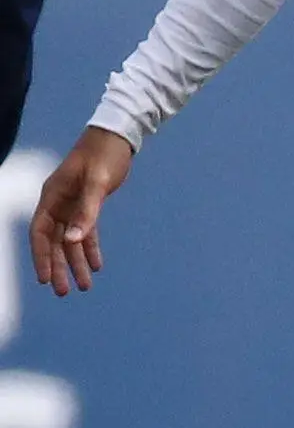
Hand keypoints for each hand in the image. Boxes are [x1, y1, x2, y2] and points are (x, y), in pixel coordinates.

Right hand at [31, 127, 133, 296]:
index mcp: (52, 197)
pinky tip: (97, 265)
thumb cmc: (104, 155)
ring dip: (77, 262)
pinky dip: (91, 248)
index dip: (41, 256)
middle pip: (54, 242)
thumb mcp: (97, 183)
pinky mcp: (88, 205)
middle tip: (65, 292)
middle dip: (59, 267)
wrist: (118, 136)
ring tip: (84, 286)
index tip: (45, 279)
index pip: (40, 233)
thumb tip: (71, 241)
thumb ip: (86, 212)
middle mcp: (58, 204)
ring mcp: (72, 205)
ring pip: (71, 240)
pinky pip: (86, 232)